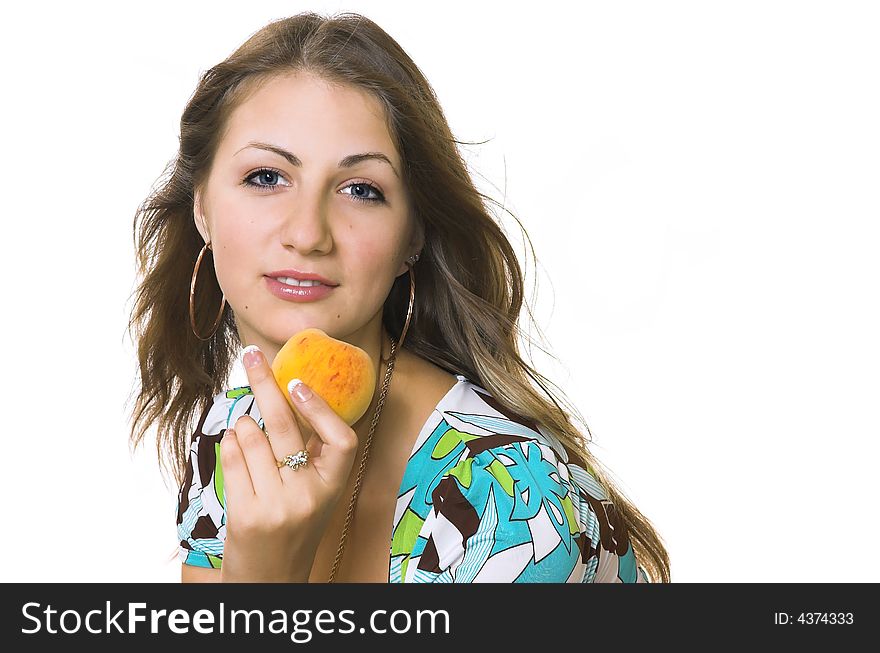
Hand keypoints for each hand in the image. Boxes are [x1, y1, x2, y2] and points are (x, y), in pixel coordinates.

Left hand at [218, 344, 359, 582]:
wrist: (270, 581)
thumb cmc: (293, 527)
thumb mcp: (314, 493)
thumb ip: (309, 453)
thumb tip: (287, 393)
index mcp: (333, 487)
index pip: (343, 441)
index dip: (321, 409)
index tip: (298, 383)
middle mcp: (310, 496)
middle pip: (284, 426)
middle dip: (264, 383)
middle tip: (251, 356)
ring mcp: (278, 506)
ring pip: (251, 438)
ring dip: (242, 427)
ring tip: (247, 436)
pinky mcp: (247, 514)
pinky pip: (232, 459)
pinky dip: (229, 445)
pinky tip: (235, 448)